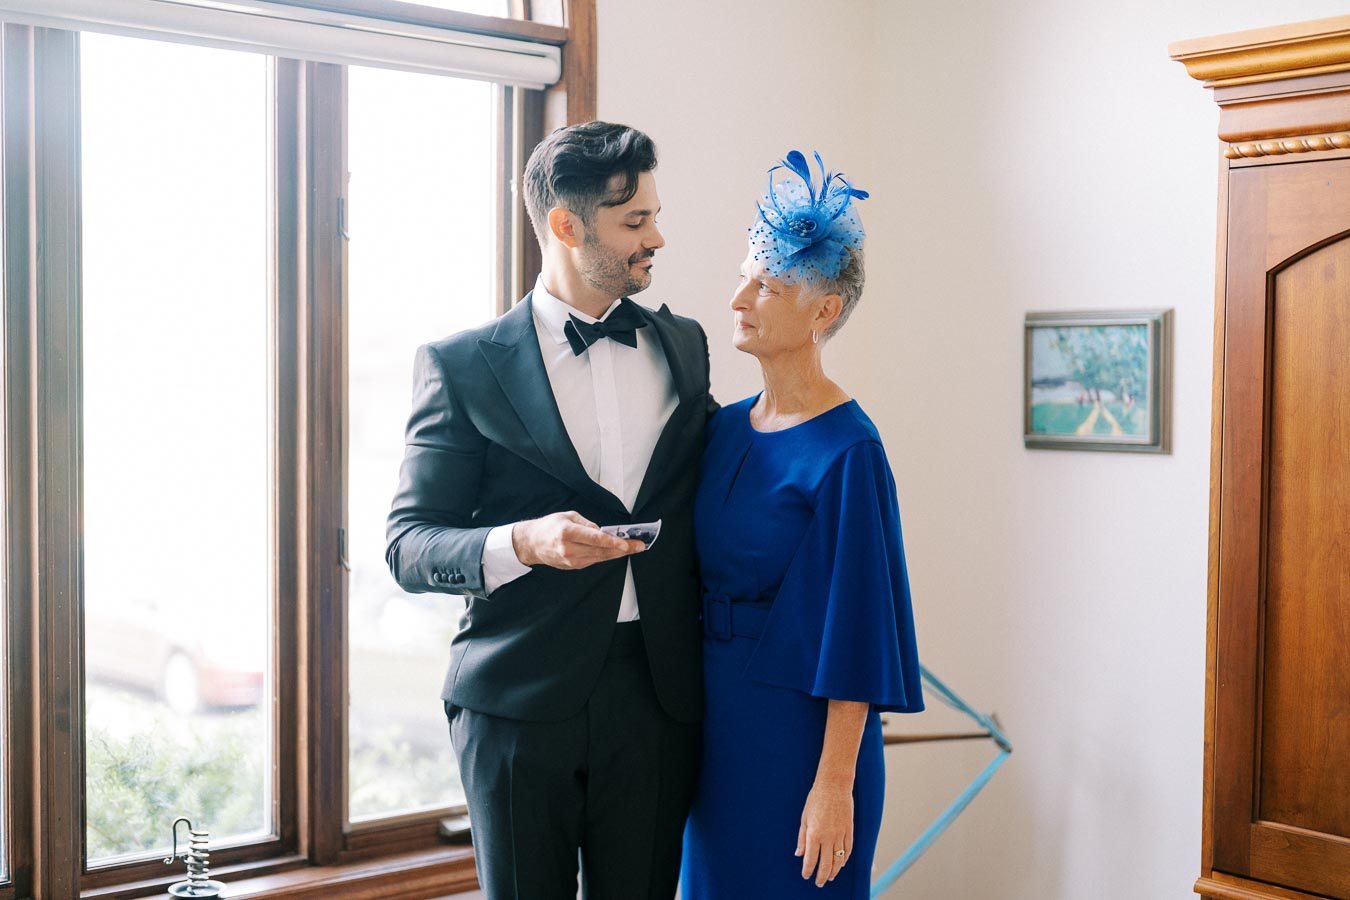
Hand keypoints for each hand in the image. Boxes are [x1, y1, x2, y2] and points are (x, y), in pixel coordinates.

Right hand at [511, 512, 644, 569]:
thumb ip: (587, 523)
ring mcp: (571, 560)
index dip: (613, 542)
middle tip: (640, 546)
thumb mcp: (567, 516)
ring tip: (634, 548)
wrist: (532, 544)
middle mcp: (570, 549)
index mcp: (567, 532)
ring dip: (618, 553)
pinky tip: (617, 552)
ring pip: (600, 557)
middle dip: (623, 549)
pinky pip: (594, 560)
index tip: (627, 544)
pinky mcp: (573, 566)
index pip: (595, 539)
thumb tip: (602, 532)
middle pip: (602, 550)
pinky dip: (606, 555)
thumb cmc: (549, 526)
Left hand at [796, 779, 853, 886]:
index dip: (808, 870)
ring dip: (834, 871)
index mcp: (814, 834)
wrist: (834, 785)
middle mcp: (828, 837)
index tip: (806, 876)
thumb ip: (802, 838)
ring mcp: (841, 834)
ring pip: (839, 860)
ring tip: (830, 877)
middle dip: (822, 876)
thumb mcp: (804, 818)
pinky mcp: (850, 830)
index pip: (811, 859)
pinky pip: (848, 849)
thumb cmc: (816, 799)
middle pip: (826, 864)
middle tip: (819, 882)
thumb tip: (799, 854)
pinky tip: (841, 864)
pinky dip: (845, 859)